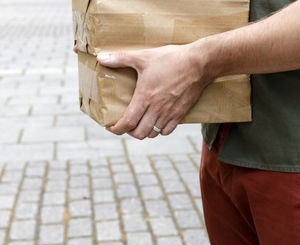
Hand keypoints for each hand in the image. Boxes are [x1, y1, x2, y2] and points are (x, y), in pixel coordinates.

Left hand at [97, 44, 212, 138]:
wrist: (199, 63)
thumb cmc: (172, 59)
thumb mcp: (143, 56)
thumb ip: (120, 58)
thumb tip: (101, 58)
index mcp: (145, 97)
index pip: (127, 122)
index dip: (116, 129)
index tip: (111, 127)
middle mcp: (157, 109)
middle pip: (139, 133)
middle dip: (129, 131)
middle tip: (125, 124)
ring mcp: (170, 113)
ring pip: (153, 133)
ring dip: (144, 131)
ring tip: (140, 123)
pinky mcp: (180, 113)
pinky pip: (167, 131)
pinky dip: (159, 131)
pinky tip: (156, 122)